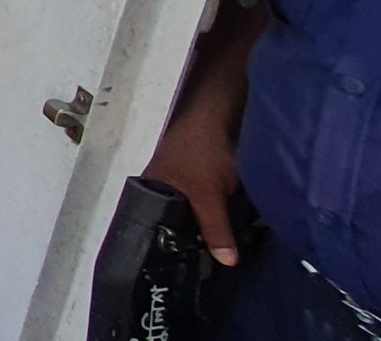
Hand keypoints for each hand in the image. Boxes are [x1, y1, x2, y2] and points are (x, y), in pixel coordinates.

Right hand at [141, 106, 243, 265]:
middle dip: (190, 237)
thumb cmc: (202, 151)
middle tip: (206, 261)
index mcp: (151, 190)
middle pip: (174, 219)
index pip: (151, 225)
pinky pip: (207, 202)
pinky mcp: (204, 176)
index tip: (182, 267)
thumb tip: (227, 263)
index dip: (163, 244)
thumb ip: (216, 230)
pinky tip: (228, 223)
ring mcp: (184, 179)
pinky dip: (216, 212)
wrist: (219, 112)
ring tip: (218, 247)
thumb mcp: (209, 196)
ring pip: (193, 210)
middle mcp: (163, 185)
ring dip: (206, 223)